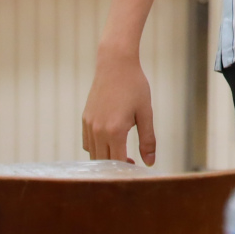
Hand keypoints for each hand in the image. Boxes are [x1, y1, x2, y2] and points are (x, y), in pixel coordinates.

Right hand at [82, 48, 155, 163]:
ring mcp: (89, 125)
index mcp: (114, 131)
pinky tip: (109, 141)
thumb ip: (148, 140)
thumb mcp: (145, 113)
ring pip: (93, 154)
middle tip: (131, 162)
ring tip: (120, 152)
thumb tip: (150, 163)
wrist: (115, 64)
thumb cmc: (134, 86)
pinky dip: (96, 148)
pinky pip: (87, 143)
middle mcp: (98, 131)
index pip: (118, 162)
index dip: (127, 169)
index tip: (136, 167)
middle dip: (116, 166)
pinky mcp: (85, 119)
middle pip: (103, 162)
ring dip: (105, 158)